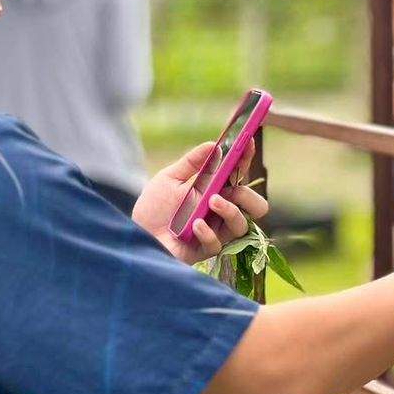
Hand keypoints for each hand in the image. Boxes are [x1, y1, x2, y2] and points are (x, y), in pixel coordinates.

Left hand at [133, 141, 270, 264]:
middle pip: (256, 206)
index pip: (239, 176)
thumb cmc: (153, 207)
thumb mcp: (169, 178)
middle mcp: (220, 212)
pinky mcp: (205, 249)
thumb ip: (191, 162)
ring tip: (211, 201)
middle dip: (248, 196)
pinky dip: (207, 232)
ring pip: (242, 225)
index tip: (248, 143)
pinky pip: (218, 243)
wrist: (137, 233)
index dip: (246, 159)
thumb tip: (213, 144)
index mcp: (215, 191)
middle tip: (232, 189)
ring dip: (230, 211)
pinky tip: (194, 226)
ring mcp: (216, 232)